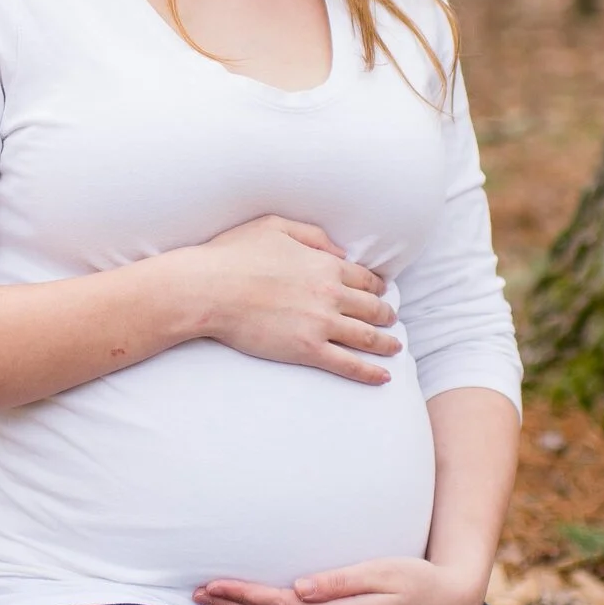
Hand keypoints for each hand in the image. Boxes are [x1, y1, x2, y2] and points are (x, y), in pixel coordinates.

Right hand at [177, 215, 400, 384]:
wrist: (209, 289)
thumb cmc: (234, 254)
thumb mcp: (275, 227)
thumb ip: (313, 235)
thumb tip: (340, 251)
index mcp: (324, 264)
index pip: (363, 278)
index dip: (376, 286)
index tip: (380, 292)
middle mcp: (331, 293)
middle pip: (371, 307)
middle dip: (385, 314)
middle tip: (390, 319)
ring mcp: (321, 323)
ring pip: (367, 336)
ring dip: (385, 342)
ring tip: (394, 347)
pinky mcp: (308, 350)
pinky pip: (348, 364)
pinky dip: (370, 372)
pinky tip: (383, 377)